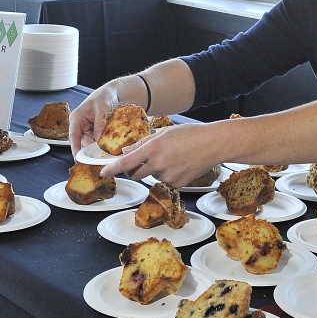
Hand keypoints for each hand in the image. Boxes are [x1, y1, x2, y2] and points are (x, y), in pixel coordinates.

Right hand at [69, 83, 121, 156]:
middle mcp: (81, 126)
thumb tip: (99, 140)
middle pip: (84, 143)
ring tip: (109, 148)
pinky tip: (111, 145)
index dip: (75, 148)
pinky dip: (105, 144)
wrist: (114, 94)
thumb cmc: (104, 96)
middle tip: (101, 155)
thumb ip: (100, 124)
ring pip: (92, 144)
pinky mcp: (97, 133)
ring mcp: (89, 130)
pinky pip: (99, 142)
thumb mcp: (102, 108)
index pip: (73, 136)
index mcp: (77, 118)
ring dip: (100, 147)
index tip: (78, 159)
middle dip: (92, 150)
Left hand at [99, 123, 221, 187]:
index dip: (112, 169)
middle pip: (135, 174)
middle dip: (133, 169)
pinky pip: (164, 181)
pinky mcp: (178, 183)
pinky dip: (166, 174)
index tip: (103, 172)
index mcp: (153, 149)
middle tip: (141, 160)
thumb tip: (126, 152)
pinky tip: (178, 164)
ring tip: (170, 156)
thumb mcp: (163, 133)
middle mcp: (158, 164)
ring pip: (151, 176)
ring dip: (153, 169)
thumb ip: (142, 144)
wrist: (213, 144)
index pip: (125, 163)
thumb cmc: (190, 134)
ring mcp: (168, 176)